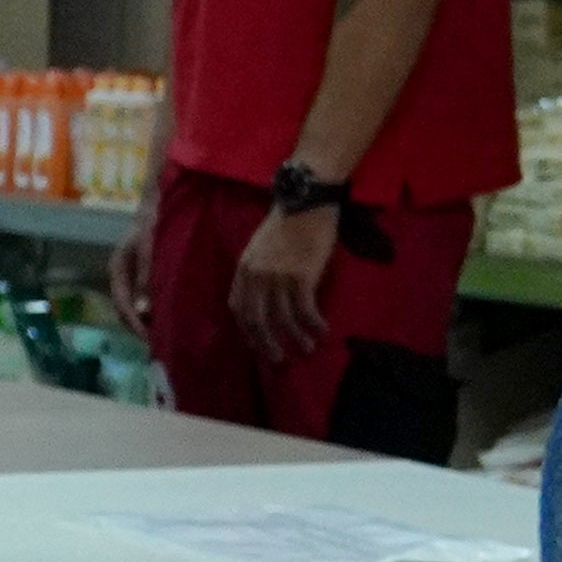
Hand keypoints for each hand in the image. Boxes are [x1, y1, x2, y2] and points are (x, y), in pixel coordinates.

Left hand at [230, 197, 339, 361]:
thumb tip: (266, 296)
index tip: (258, 342)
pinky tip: (322, 331)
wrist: (305, 201)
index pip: (239, 308)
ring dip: (296, 338)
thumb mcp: (260, 247)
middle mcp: (256, 276)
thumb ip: (258, 270)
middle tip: (278, 359)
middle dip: (267, 344)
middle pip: (257, 321)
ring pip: (283, 320)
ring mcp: (278, 278)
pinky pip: (305, 311)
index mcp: (244, 268)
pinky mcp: (301, 277)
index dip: (247, 330)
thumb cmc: (287, 222)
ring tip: (307, 349)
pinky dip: (314, 325)